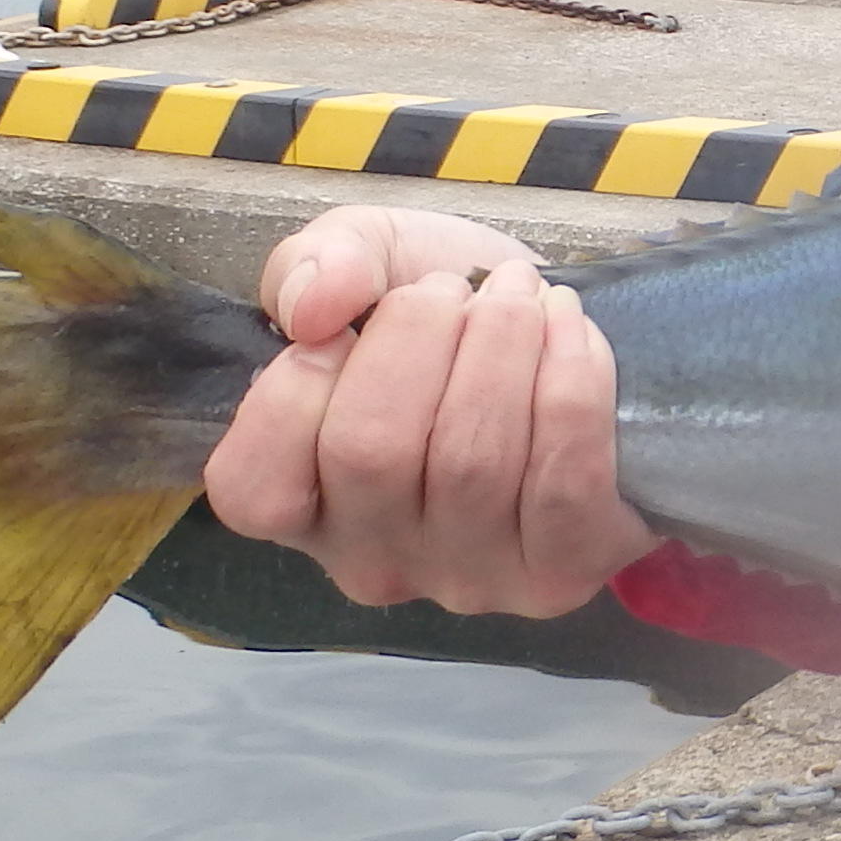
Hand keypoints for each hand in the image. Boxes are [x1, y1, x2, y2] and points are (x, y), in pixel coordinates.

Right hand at [200, 207, 649, 616]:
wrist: (587, 338)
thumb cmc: (457, 316)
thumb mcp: (373, 261)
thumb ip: (320, 264)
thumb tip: (310, 307)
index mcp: (302, 504)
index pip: (253, 488)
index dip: (295, 388)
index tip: (347, 321)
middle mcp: (373, 560)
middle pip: (370, 455)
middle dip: (417, 337)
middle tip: (453, 285)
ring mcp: (468, 578)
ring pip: (471, 464)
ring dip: (500, 346)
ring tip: (519, 292)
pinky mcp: (562, 571)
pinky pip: (562, 485)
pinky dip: (570, 386)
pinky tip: (568, 328)